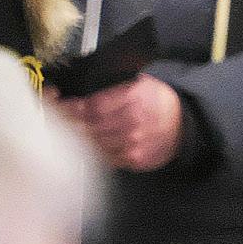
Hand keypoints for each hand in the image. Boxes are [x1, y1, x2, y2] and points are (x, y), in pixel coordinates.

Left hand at [55, 74, 186, 171]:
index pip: (93, 106)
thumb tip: (83, 101)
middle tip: (56, 121)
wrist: (186, 122)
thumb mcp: (140, 83)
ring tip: (66, 135)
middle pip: (92, 126)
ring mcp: (135, 144)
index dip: (73, 108)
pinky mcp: (137, 160)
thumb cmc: (159, 100)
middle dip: (71, 124)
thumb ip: (112, 92)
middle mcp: (133, 122)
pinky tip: (86, 148)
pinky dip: (96, 153)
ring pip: (98, 144)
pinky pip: (109, 158)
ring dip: (80, 140)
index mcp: (132, 99)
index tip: (61, 105)